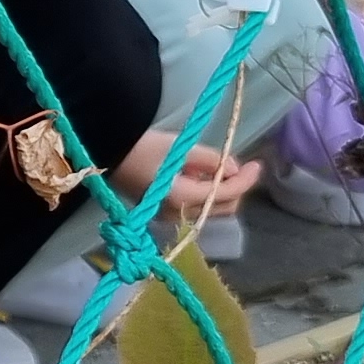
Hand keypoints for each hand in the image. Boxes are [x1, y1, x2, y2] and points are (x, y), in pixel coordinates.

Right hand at [121, 128, 260, 216]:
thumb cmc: (140, 148)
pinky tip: (203, 174)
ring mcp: (170, 216)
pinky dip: (207, 193)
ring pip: (211, 209)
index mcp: (182, 198)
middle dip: (237, 188)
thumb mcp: (179, 147)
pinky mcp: (164, 211)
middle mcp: (178, 214)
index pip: (225, 194)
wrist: (105, 154)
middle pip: (223, 208)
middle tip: (243, 166)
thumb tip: (233, 167)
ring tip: (221, 167)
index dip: (246, 180)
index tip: (258, 164)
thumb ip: (210, 159)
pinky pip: (196, 206)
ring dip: (223, 191)